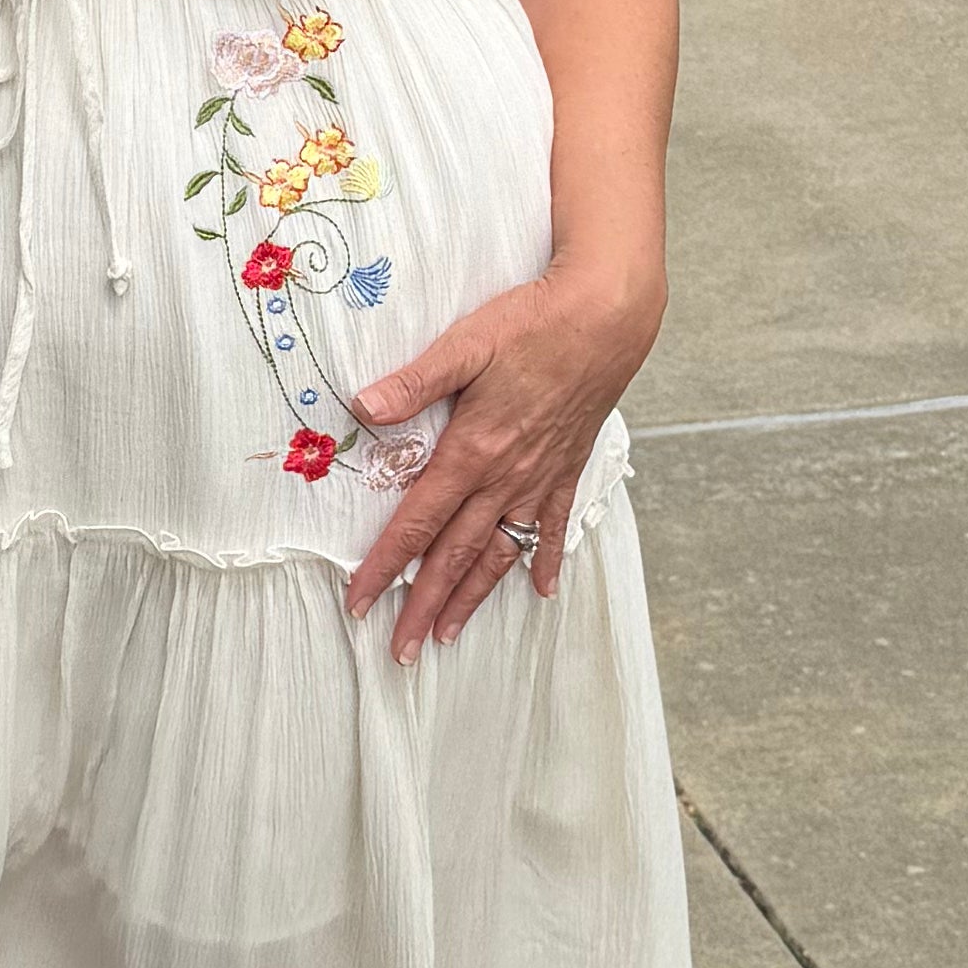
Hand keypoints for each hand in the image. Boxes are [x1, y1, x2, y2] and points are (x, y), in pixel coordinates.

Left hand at [342, 261, 657, 663]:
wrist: (608, 317)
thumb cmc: (534, 323)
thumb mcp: (466, 343)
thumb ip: (414, 382)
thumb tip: (360, 406)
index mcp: (472, 451)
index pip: (417, 523)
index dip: (383, 566)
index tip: (359, 602)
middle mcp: (505, 477)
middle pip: (455, 555)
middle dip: (423, 604)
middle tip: (401, 650)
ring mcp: (540, 478)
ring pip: (500, 553)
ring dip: (472, 596)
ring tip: (450, 634)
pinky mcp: (567, 469)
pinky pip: (553, 527)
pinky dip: (545, 561)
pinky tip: (539, 591)